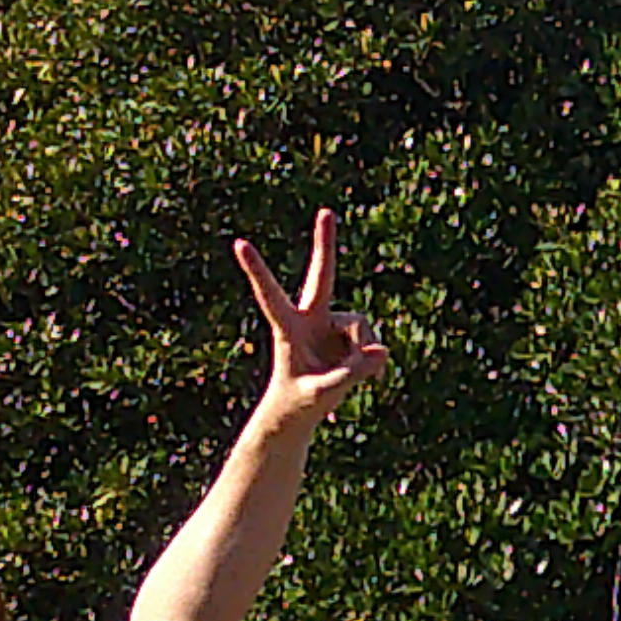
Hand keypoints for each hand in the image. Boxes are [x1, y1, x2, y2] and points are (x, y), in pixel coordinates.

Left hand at [236, 210, 384, 432]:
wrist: (302, 409)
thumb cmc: (299, 402)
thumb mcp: (322, 394)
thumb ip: (351, 373)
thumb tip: (381, 351)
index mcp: (287, 329)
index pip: (270, 296)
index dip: (257, 271)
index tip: (239, 244)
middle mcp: (310, 319)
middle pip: (322, 276)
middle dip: (325, 244)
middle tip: (326, 211)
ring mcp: (331, 324)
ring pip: (360, 326)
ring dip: (361, 354)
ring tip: (346, 377)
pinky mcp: (348, 334)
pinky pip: (371, 341)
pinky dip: (371, 360)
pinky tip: (366, 376)